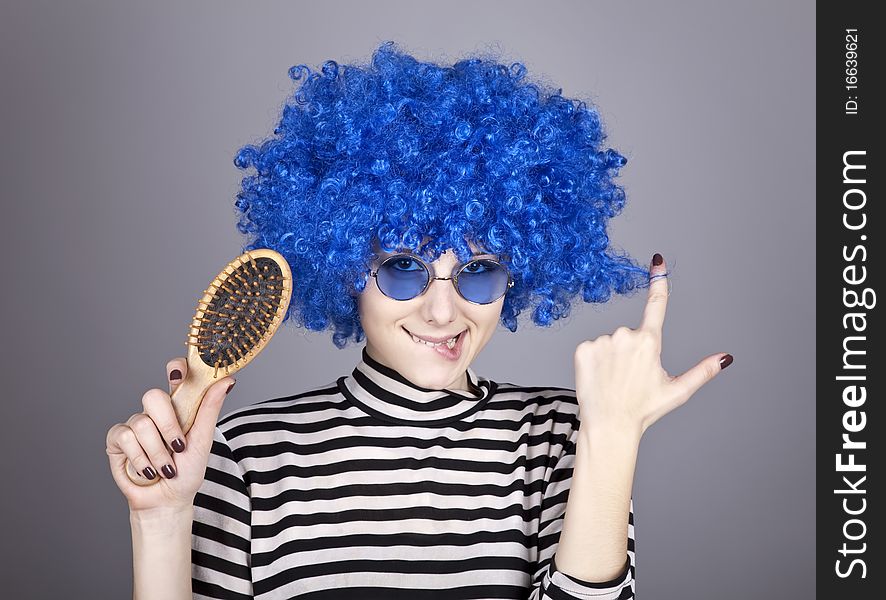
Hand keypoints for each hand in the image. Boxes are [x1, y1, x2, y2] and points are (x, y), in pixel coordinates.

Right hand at [106, 358, 235, 513]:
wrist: (168, 501)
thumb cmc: (188, 471)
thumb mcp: (203, 440)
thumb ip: (210, 409)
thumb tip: (228, 380)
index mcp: (179, 406)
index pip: (176, 374)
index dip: (176, 369)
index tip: (179, 376)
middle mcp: (155, 412)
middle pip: (152, 395)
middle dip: (168, 425)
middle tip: (179, 447)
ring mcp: (135, 423)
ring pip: (142, 423)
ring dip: (158, 453)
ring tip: (166, 468)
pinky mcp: (117, 439)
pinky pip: (126, 437)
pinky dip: (141, 459)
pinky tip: (148, 471)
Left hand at [573, 253, 731, 437]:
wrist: (609, 425)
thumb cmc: (644, 410)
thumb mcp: (677, 391)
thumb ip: (702, 371)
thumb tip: (725, 358)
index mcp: (650, 342)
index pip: (657, 305)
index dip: (658, 281)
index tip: (657, 262)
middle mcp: (625, 335)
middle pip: (630, 334)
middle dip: (631, 351)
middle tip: (629, 378)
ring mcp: (602, 341)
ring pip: (610, 342)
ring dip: (611, 357)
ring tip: (613, 381)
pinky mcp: (582, 349)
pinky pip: (591, 349)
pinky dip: (594, 361)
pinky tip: (598, 378)